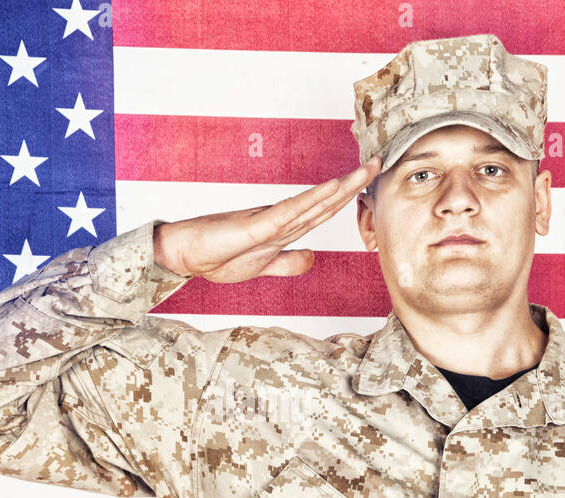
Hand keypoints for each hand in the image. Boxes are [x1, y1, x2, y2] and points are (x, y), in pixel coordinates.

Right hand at [153, 155, 381, 281]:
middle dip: (355, 184)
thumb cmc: (217, 258)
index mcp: (283, 229)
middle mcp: (281, 220)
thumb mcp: (261, 267)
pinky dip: (313, 199)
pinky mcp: (256, 226)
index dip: (348, 198)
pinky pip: (290, 212)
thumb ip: (287, 262)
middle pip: (325, 201)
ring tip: (367, 169)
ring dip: (343, 186)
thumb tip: (313, 257)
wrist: (184, 256)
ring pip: (314, 202)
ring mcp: (269, 221)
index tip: (369, 183)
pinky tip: (333, 188)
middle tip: (380, 163)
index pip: (323, 212)